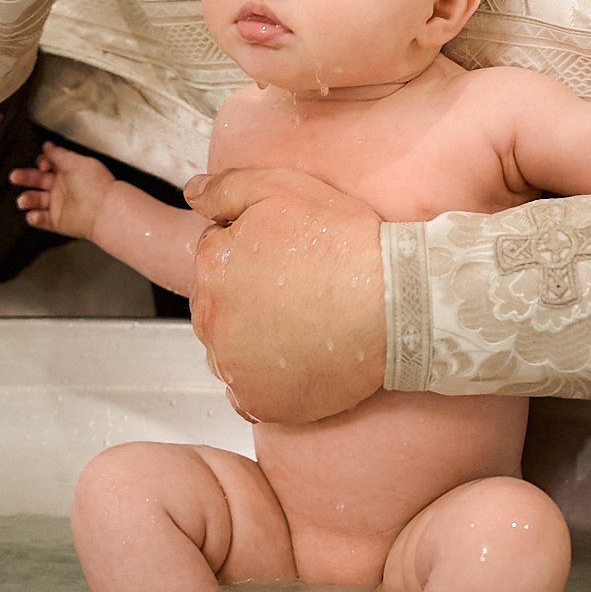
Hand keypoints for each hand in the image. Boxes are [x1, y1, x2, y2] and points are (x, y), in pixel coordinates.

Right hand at [11, 142, 113, 238]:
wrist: (105, 210)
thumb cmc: (96, 184)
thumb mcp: (77, 161)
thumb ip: (59, 154)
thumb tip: (47, 146)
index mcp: (66, 171)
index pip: (47, 164)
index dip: (42, 162)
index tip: (42, 164)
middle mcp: (61, 187)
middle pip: (37, 180)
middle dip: (24, 177)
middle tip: (15, 176)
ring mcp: (58, 204)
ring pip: (36, 200)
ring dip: (27, 199)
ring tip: (23, 200)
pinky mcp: (57, 221)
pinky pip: (41, 220)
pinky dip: (34, 218)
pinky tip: (32, 214)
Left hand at [185, 168, 385, 424]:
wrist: (397, 301)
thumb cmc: (345, 245)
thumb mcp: (282, 188)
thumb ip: (226, 188)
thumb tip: (193, 194)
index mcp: (211, 266)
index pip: (215, 255)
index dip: (251, 250)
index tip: (284, 255)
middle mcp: (211, 320)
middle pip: (218, 304)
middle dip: (246, 295)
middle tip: (297, 289)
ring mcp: (234, 367)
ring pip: (231, 349)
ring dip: (253, 340)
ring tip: (302, 325)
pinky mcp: (260, 403)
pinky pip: (249, 393)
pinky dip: (268, 381)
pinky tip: (299, 359)